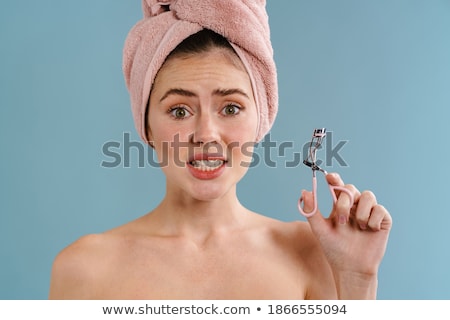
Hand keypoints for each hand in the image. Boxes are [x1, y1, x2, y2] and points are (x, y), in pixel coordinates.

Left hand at [301, 173, 391, 296]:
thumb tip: (304, 191)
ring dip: (361, 210)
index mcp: (339, 206)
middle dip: (345, 202)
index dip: (335, 179)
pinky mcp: (382, 221)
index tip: (329, 177)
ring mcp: (369, 212)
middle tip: (341, 220)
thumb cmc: (334, 249)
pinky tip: (368, 230)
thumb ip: (311, 211)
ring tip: (358, 226)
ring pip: (368, 195)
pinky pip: (380, 209)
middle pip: (351, 189)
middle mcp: (354, 206)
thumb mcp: (320, 230)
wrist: (350, 268)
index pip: (337, 186)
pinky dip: (373, 219)